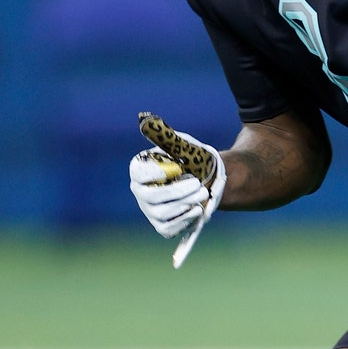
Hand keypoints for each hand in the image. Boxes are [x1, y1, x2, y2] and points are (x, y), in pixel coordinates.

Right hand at [129, 117, 226, 256]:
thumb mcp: (182, 144)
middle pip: (152, 198)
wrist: (209, 179)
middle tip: (199, 186)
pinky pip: (169, 229)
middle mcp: (141, 191)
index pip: (138, 173)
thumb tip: (145, 118)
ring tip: (203, 195)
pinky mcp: (162, 225)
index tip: (178, 168)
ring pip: (163, 214)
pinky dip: (185, 221)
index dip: (156, 173)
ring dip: (187, 205)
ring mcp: (150, 210)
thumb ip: (166, 135)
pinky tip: (198, 210)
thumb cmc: (193, 159)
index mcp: (141, 169)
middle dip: (179, 193)